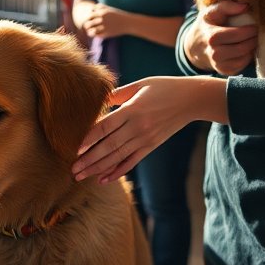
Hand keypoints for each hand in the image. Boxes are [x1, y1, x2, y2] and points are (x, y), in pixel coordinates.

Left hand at [73, 76, 224, 184]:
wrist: (192, 99)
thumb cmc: (163, 87)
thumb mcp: (140, 85)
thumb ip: (117, 94)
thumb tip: (97, 100)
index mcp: (132, 110)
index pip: (105, 127)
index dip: (89, 139)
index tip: (74, 149)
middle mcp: (138, 127)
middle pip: (108, 146)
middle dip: (89, 160)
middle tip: (72, 170)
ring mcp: (145, 139)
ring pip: (118, 157)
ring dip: (98, 168)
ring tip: (82, 176)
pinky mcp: (151, 146)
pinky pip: (132, 161)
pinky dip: (118, 171)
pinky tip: (104, 179)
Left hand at [80, 3, 126, 38]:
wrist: (128, 23)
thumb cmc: (119, 15)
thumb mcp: (110, 8)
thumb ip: (101, 6)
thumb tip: (93, 7)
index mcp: (102, 13)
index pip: (89, 15)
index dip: (89, 18)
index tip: (92, 19)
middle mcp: (102, 20)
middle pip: (88, 23)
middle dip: (88, 25)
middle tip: (90, 26)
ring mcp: (104, 27)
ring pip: (91, 30)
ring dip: (90, 30)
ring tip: (92, 30)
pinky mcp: (107, 34)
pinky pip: (97, 35)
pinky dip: (95, 35)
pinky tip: (96, 34)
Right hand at [187, 1, 256, 75]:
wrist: (196, 45)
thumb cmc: (207, 25)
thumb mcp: (212, 12)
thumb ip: (227, 6)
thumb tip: (245, 6)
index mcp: (211, 37)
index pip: (235, 35)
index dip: (248, 30)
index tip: (255, 25)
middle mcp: (214, 53)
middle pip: (241, 48)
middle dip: (253, 39)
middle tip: (258, 32)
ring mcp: (219, 64)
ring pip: (243, 58)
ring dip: (252, 48)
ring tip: (254, 39)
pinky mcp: (224, 71)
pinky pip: (242, 65)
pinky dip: (248, 57)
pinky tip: (248, 48)